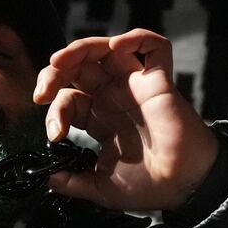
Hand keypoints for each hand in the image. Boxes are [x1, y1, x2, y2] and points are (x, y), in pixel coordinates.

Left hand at [33, 29, 217, 212]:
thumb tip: (47, 178)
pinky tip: (116, 48)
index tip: (55, 134)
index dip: (56, 110)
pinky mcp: (159, 81)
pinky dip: (136, 39)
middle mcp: (115, 97)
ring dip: (79, 48)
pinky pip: (154, 47)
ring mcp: (136, 86)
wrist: (184, 188)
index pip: (69, 97)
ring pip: (106, 49)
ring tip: (60, 61)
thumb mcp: (100, 188)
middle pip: (79, 67)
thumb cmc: (149, 186)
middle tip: (43, 91)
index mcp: (100, 117)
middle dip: (54, 72)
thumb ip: (73, 182)